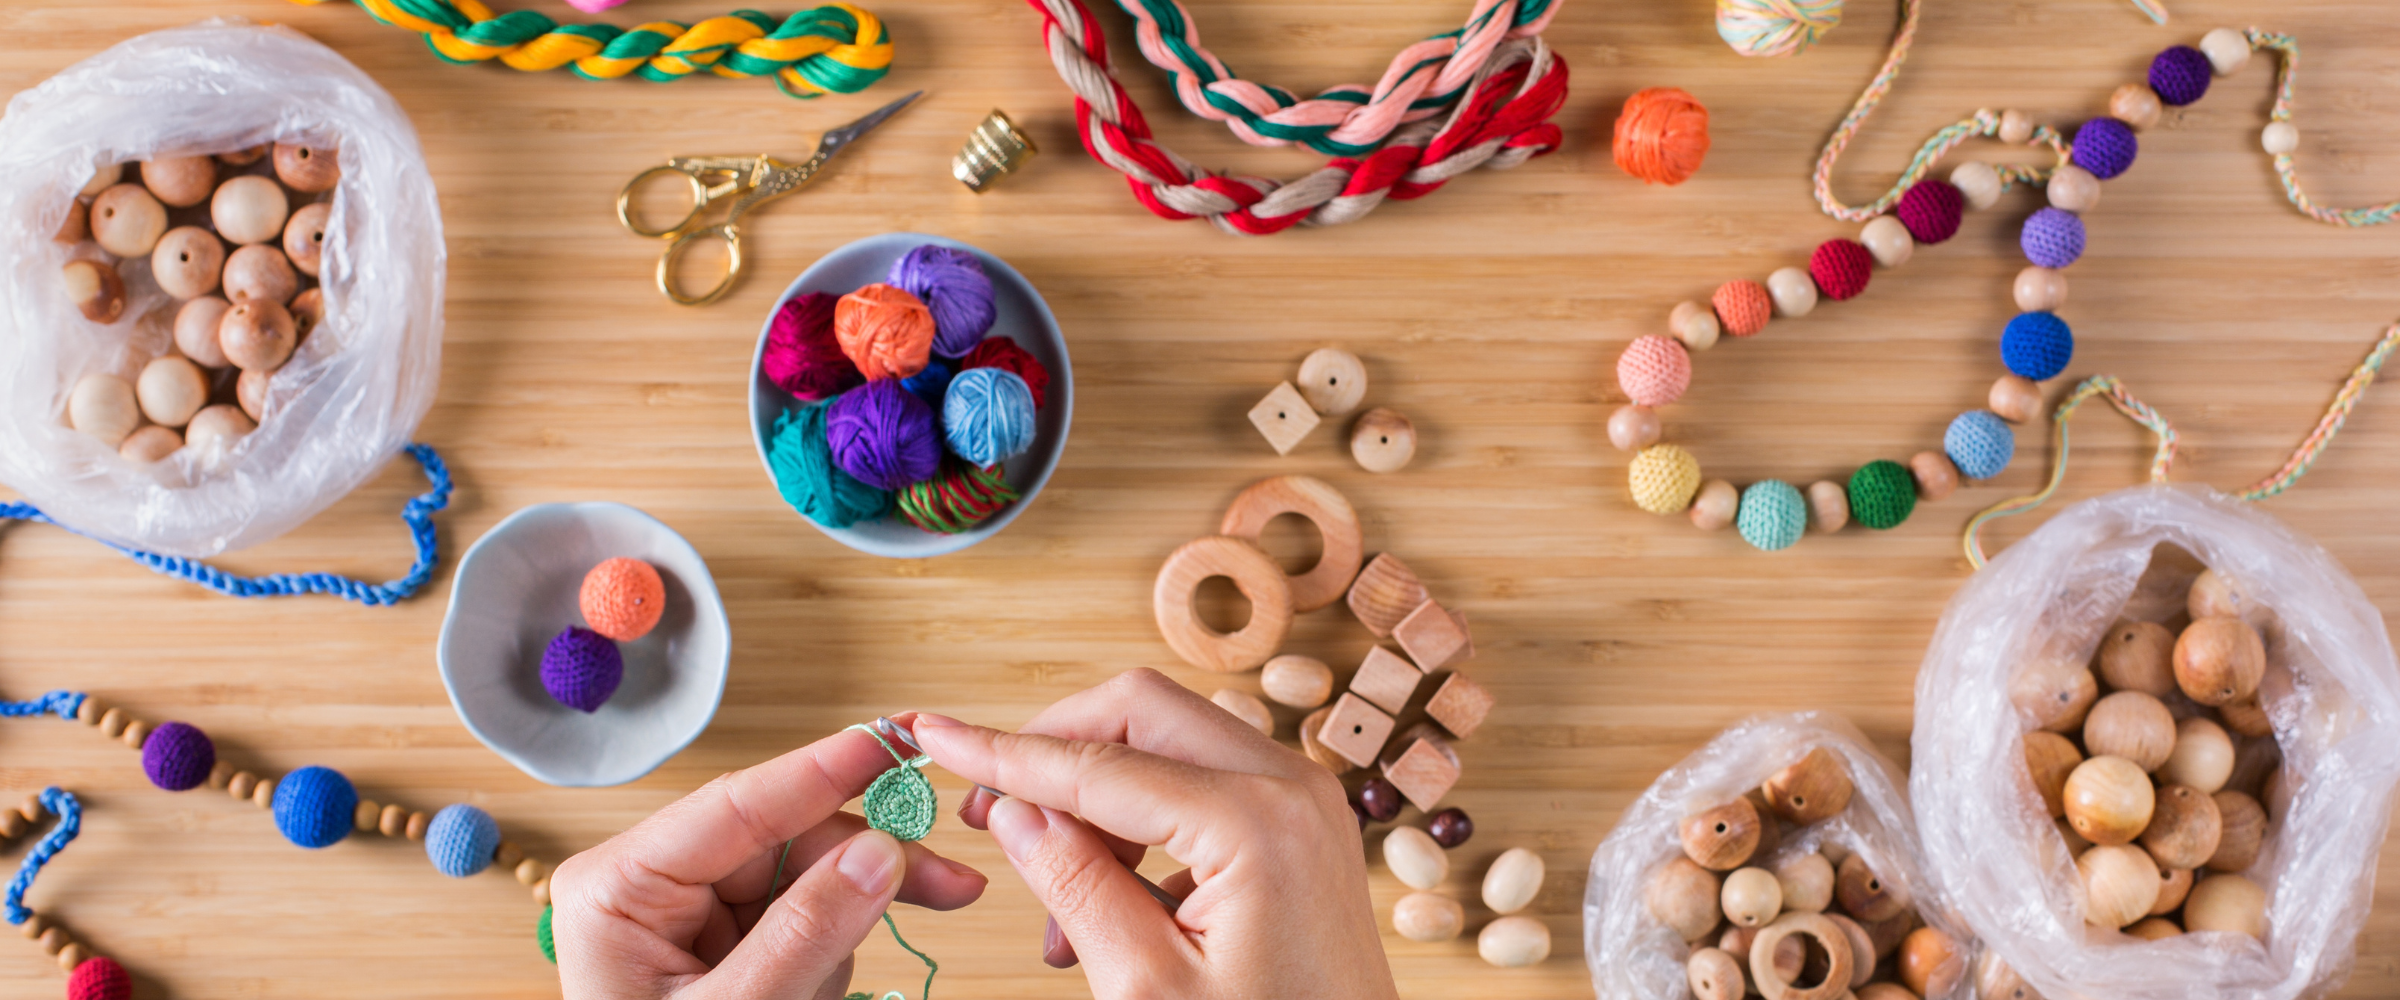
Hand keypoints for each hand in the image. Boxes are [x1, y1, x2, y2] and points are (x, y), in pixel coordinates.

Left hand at [551, 714, 987, 999]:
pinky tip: (823, 988)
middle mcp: (652, 886)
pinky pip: (802, 916)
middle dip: (863, 862)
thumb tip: (878, 851)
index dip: (821, 772)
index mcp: (621, 887)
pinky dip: (833, 947)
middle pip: (784, 837)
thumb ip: (806, 934)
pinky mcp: (724, 944)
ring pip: (804, 874)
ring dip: (849, 919)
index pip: (735, 806)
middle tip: (952, 883)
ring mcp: (689, 915)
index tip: (891, 741)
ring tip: (831, 988)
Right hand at [914, 669, 1397, 999]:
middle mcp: (1291, 786)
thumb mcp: (1147, 989)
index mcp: (1255, 822)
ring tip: (1058, 906)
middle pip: (1141, 709)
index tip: (936, 734)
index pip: (1097, 762)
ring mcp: (1305, 799)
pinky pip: (1204, 782)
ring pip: (1169, 741)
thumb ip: (1075, 885)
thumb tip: (1014, 811)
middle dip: (1055, 750)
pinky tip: (1109, 904)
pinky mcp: (1303, 823)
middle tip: (989, 814)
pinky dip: (1144, 822)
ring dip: (1098, 798)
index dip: (1005, 752)